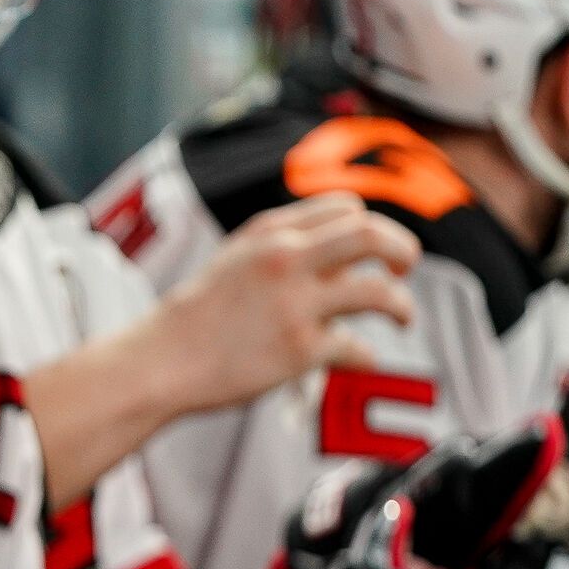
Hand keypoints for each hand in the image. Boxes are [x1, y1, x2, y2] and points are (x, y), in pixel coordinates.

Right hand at [149, 192, 417, 413]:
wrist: (163, 359)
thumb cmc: (202, 314)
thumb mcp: (237, 258)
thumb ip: (284, 249)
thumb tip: (344, 261)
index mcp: (271, 231)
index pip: (346, 208)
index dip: (370, 227)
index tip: (374, 249)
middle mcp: (286, 259)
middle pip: (372, 235)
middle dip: (402, 250)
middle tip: (405, 267)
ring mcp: (296, 304)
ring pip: (379, 292)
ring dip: (402, 306)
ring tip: (404, 316)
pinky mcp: (301, 349)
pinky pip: (358, 348)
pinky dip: (367, 356)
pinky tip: (362, 359)